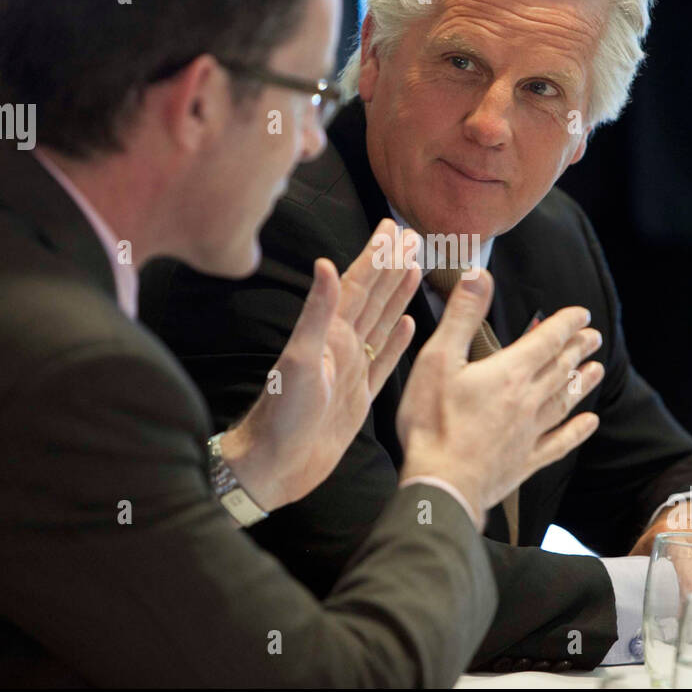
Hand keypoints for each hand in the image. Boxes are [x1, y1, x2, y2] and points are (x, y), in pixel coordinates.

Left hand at [222, 219, 422, 510]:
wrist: (276, 464)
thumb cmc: (281, 415)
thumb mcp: (300, 360)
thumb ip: (316, 313)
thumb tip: (325, 264)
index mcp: (329, 334)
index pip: (358, 284)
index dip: (376, 254)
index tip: (393, 227)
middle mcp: (341, 346)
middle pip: (373, 296)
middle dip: (391, 265)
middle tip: (412, 236)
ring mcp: (351, 370)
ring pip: (381, 323)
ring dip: (397, 295)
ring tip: (415, 268)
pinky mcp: (359, 397)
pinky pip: (384, 362)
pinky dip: (397, 342)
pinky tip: (408, 326)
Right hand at [396, 268, 605, 523]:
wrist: (441, 484)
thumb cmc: (433, 422)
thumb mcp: (438, 359)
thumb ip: (461, 316)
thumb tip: (479, 275)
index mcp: (510, 373)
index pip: (547, 341)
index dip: (566, 324)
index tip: (582, 314)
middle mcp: (528, 400)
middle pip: (560, 369)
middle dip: (578, 349)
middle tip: (594, 336)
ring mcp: (529, 433)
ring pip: (564, 401)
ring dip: (581, 384)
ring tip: (597, 371)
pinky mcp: (525, 462)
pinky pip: (559, 443)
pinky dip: (576, 432)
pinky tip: (589, 424)